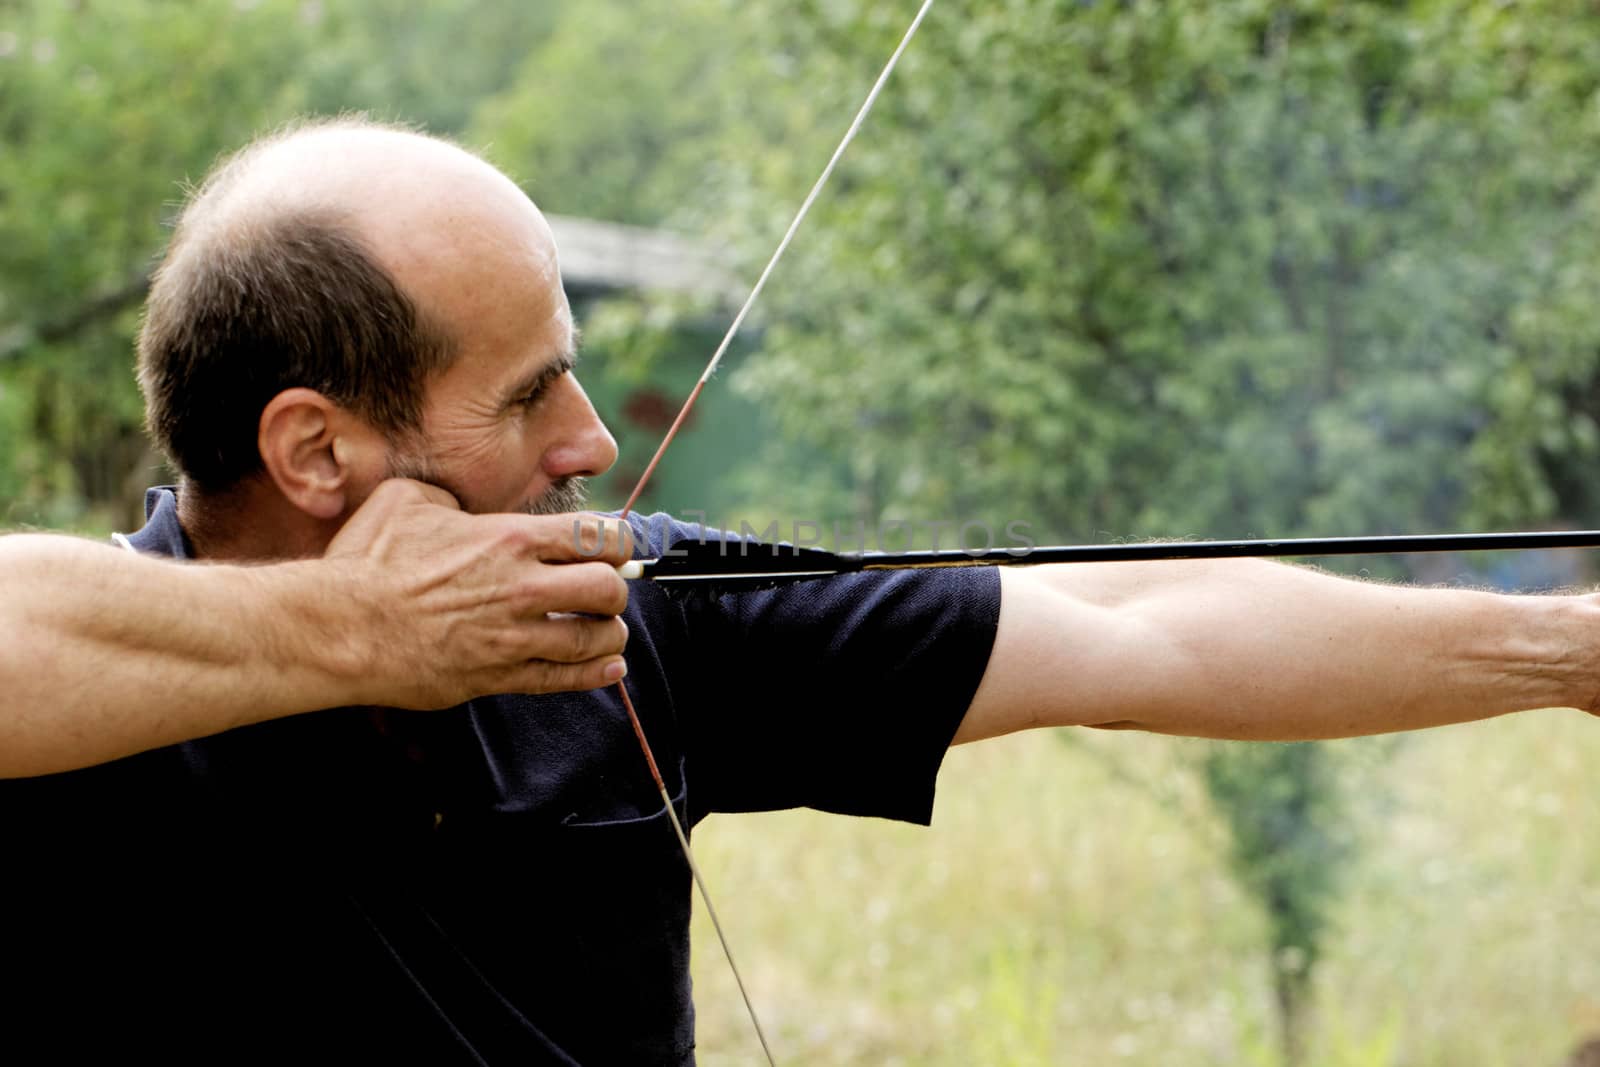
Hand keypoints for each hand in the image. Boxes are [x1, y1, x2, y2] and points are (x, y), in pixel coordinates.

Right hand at [324, 478, 633, 706]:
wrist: (337, 628)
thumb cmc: (366, 561)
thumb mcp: (408, 499)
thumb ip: (450, 499)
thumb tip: (460, 508)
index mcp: (510, 538)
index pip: (597, 536)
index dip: (616, 542)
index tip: (612, 548)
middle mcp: (521, 587)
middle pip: (608, 589)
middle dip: (614, 589)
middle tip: (602, 591)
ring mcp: (512, 636)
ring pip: (595, 640)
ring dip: (608, 634)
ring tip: (602, 630)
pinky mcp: (496, 676)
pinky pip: (563, 679)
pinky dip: (594, 674)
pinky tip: (607, 668)